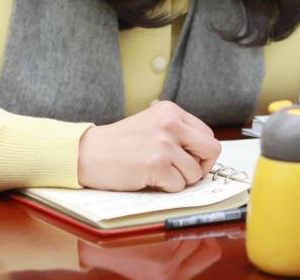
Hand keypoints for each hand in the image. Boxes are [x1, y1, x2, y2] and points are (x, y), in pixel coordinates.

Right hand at [77, 100, 220, 191]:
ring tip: (156, 172)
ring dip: (179, 180)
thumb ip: (177, 132)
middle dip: (201, 166)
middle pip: (211, 150)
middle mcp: (170, 123)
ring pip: (195, 173)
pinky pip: (178, 186)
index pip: (207, 135)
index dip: (201, 153)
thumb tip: (205, 154)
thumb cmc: (118, 143)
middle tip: (182, 171)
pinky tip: (148, 178)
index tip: (188, 160)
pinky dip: (166, 188)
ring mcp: (164, 144)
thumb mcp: (151, 124)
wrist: (88, 152)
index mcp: (170, 111)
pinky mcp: (157, 165)